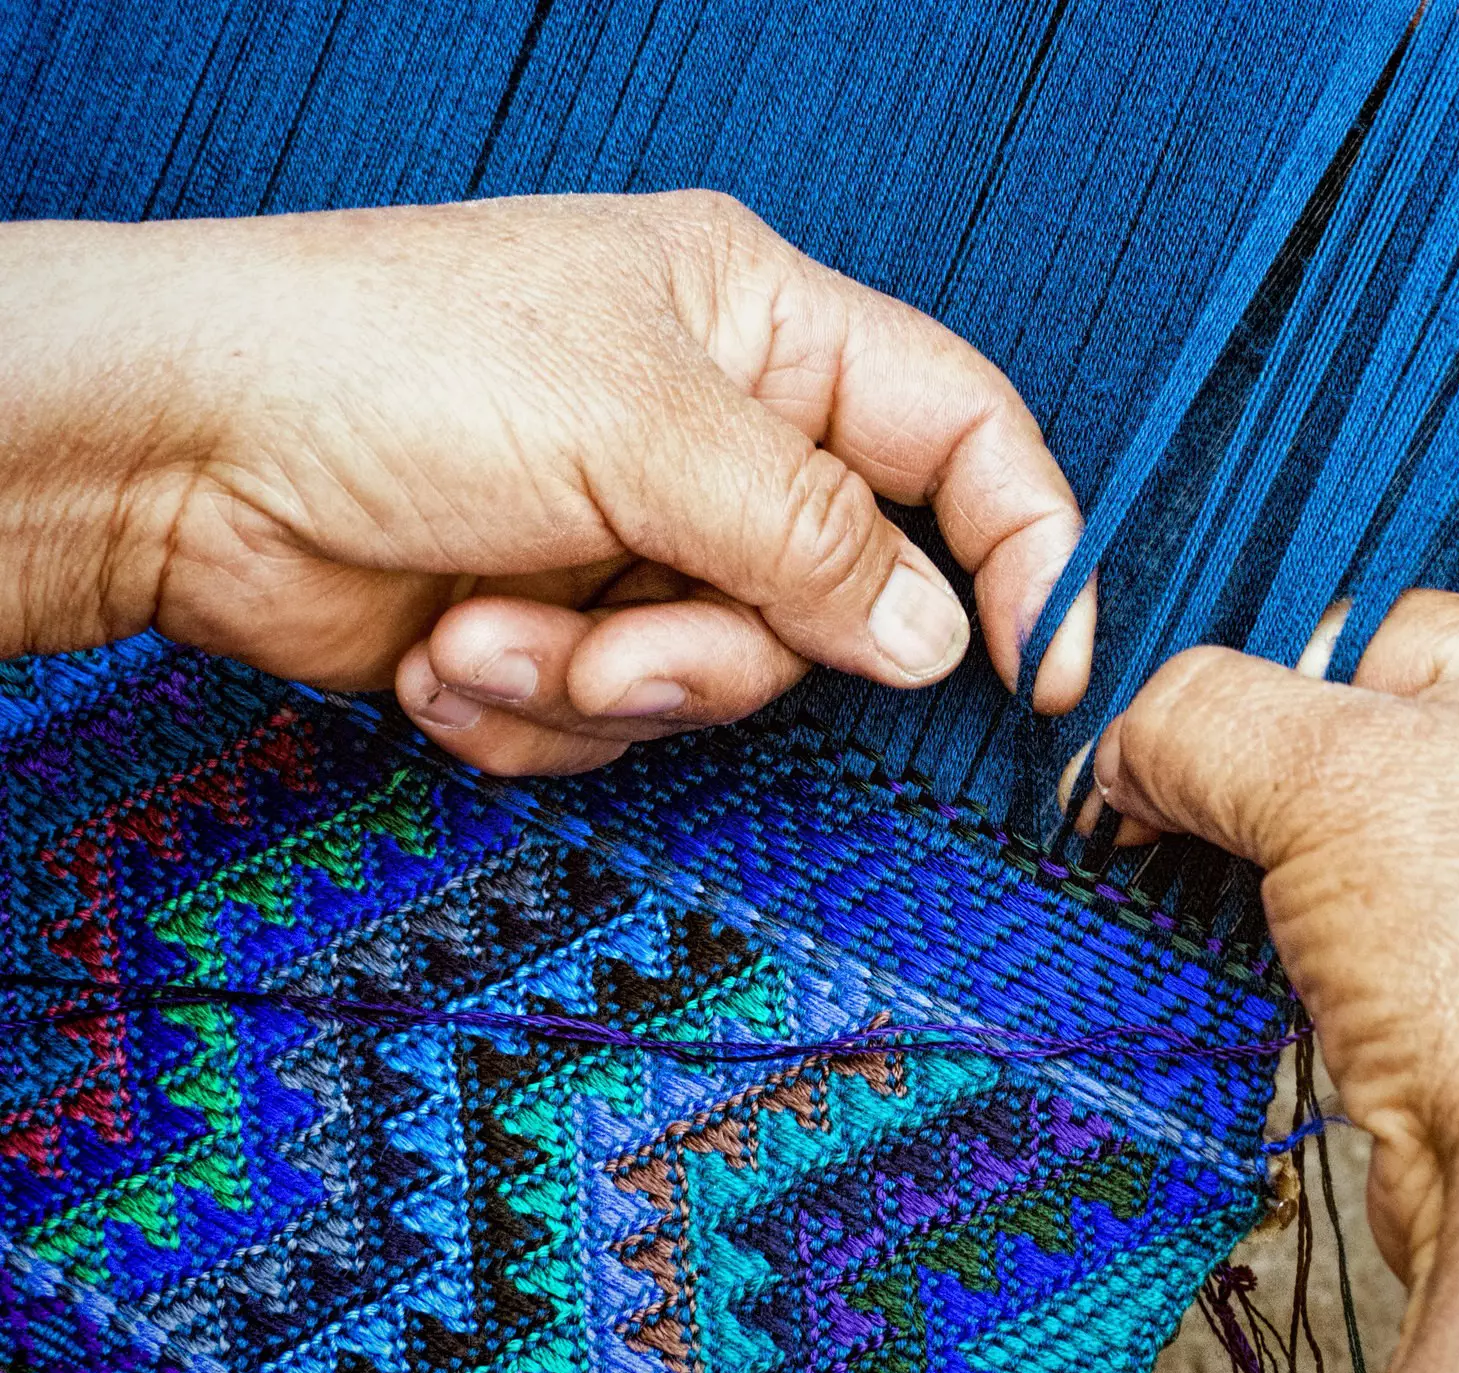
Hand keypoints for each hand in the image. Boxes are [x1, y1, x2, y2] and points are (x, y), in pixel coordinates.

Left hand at [0, 192, 1092, 773]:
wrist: (176, 454)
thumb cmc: (385, 362)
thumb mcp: (638, 427)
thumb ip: (816, 537)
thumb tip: (937, 637)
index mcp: (763, 328)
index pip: (962, 433)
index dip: (1025, 545)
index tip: (1046, 667)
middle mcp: (716, 437)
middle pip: (834, 601)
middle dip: (718, 650)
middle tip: (619, 641)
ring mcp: (640, 540)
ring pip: (723, 681)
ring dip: (601, 684)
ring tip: (486, 629)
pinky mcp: (564, 629)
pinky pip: (620, 724)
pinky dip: (533, 712)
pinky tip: (444, 652)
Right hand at [1092, 591, 1458, 1372]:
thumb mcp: (1313, 775)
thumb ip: (1196, 715)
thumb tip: (1129, 747)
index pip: (1392, 637)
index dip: (1271, 698)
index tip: (1191, 771)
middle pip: (1411, 749)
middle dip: (1302, 806)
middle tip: (1236, 859)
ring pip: (1430, 860)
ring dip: (1339, 898)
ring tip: (1306, 949)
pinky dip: (1392, 976)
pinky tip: (1362, 1015)